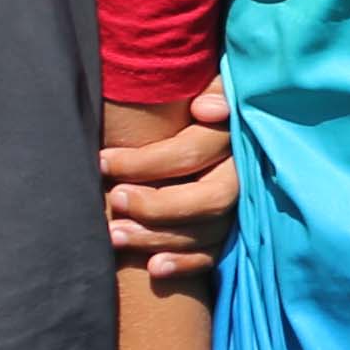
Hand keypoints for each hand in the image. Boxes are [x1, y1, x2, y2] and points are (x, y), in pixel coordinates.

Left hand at [105, 82, 241, 280]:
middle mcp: (246, 173)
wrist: (230, 113)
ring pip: (209, 231)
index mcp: (236, 133)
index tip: (103, 161)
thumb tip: (204, 110)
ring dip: (159, 239)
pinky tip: (154, 268)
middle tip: (114, 201)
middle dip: (155, 206)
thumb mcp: (216, 80)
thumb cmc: (206, 95)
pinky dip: (187, 263)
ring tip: (115, 236)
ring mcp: (244, 204)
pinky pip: (216, 254)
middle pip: (208, 200)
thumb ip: (214, 89)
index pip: (189, 153)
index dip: (143, 162)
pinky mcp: (238, 228)